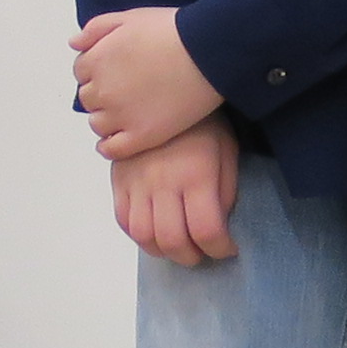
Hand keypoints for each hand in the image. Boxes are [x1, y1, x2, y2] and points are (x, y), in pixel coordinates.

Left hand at [70, 6, 224, 158]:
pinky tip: (120, 138)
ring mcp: (121, 116)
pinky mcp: (141, 136)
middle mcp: (103, 91)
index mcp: (96, 61)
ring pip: (97, 124)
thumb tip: (74, 43)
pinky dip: (110, 146)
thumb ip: (96, 29)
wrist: (207, 53)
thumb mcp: (129, 17)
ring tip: (129, 110)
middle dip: (102, 92)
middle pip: (88, 98)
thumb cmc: (172, 31)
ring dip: (107, 118)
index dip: (97, 69)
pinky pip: (113, 149)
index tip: (116, 70)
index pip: (81, 71)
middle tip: (127, 88)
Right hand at [113, 121, 241, 266]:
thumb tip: (219, 226)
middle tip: (202, 253)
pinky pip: (123, 220)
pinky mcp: (119, 179)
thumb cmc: (203, 122)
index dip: (220, 249)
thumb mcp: (227, 151)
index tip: (227, 248)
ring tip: (177, 245)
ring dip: (163, 251)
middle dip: (191, 256)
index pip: (206, 230)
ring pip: (143, 235)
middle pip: (172, 240)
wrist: (162, 91)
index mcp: (196, 175)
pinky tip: (154, 231)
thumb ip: (225, 191)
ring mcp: (136, 182)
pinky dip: (139, 235)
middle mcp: (163, 183)